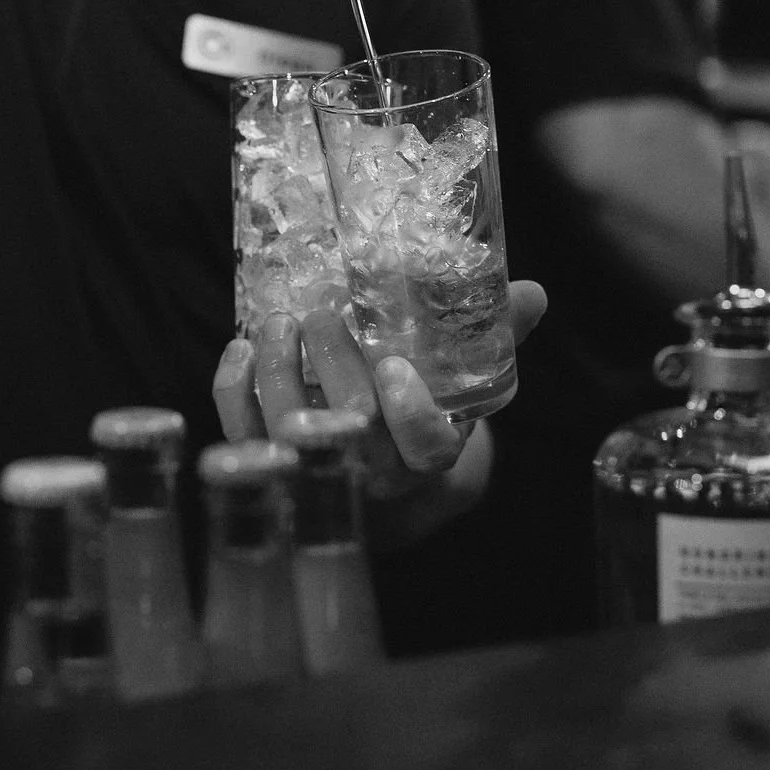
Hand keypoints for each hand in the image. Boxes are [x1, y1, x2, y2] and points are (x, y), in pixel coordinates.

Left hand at [212, 280, 547, 545]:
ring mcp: (317, 474)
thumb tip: (534, 293)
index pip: (425, 448)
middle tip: (322, 312)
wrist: (379, 476)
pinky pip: (243, 435)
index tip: (395, 366)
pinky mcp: (268, 466)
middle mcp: (372, 474)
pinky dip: (235, 390)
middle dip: (332, 368)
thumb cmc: (423, 413)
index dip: (410, 413)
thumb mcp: (465, 380)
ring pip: (290, 436)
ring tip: (279, 320)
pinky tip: (240, 348)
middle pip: (351, 433)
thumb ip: (495, 336)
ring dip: (280, 372)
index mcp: (427, 456)